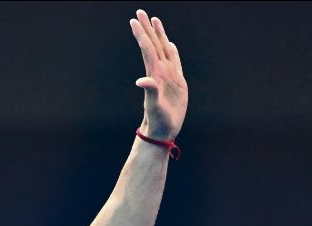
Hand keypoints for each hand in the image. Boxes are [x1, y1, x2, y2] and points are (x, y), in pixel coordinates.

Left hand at [129, 10, 187, 139]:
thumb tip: (142, 80)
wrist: (162, 129)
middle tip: (140, 12)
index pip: (147, 49)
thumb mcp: (154, 106)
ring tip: (154, 20)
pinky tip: (168, 42)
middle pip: (153, 44)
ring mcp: (168, 75)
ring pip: (163, 49)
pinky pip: (174, 60)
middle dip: (147, 28)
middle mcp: (160, 71)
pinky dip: (170, 49)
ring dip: (158, 34)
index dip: (142, 35)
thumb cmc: (157, 120)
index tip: (134, 20)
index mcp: (154, 74)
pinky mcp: (176, 80)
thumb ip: (150, 92)